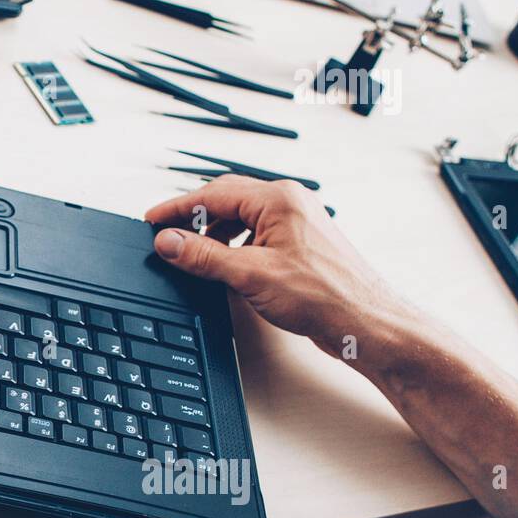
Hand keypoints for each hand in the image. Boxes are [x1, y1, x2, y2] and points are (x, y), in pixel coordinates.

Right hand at [145, 176, 415, 358]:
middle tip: (166, 235)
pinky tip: (225, 265)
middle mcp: (290, 203)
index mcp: (279, 199)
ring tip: (193, 255)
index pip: (214, 194)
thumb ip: (203, 255)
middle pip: (227, 201)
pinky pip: (257, 234)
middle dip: (194, 218)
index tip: (152, 220)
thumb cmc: (325, 296)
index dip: (178, 209)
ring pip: (242, 218)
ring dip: (214, 234)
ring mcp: (297, 222)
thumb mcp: (250, 274)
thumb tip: (168, 242)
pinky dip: (234, 245)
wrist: (364, 323)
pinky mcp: (300, 244)